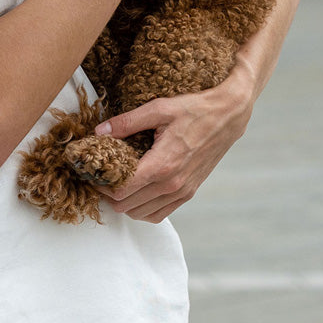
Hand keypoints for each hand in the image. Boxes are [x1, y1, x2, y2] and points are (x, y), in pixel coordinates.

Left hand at [96, 59, 256, 221]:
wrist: (228, 116)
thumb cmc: (194, 109)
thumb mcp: (159, 108)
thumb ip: (127, 122)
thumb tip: (99, 131)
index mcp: (162, 164)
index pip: (121, 190)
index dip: (101, 184)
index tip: (93, 172)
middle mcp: (172, 184)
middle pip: (126, 206)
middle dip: (108, 193)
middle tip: (101, 175)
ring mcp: (182, 192)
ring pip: (140, 214)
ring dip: (124, 202)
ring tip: (117, 182)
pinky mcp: (189, 193)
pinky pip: (159, 214)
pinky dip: (143, 209)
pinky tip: (137, 191)